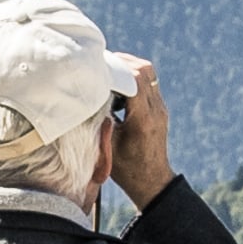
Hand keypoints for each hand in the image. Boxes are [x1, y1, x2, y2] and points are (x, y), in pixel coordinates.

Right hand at [107, 59, 175, 207]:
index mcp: (143, 120)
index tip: (95, 68)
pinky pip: (149, 82)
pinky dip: (132, 77)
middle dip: (121, 62)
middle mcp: (156, 110)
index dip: (114, 69)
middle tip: (100, 65)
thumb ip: (99, 121)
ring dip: (128, 68)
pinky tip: (116, 87)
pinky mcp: (159, 108)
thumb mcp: (107, 146)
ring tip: (107, 73)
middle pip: (144, 70)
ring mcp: (160, 108)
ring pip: (149, 73)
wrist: (151, 180)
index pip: (134, 81)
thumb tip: (82, 99)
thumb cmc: (127, 168)